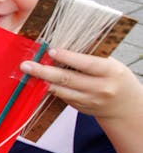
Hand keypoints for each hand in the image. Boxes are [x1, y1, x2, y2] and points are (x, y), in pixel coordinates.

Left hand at [20, 48, 142, 119]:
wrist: (125, 106)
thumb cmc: (115, 77)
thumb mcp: (110, 64)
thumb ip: (91, 57)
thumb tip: (63, 44)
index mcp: (110, 72)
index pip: (87, 64)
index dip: (68, 57)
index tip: (51, 51)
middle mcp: (100, 88)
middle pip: (68, 79)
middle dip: (44, 71)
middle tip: (26, 65)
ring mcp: (90, 100)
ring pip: (61, 90)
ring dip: (42, 81)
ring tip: (27, 73)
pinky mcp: (80, 107)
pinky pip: (62, 96)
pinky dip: (49, 88)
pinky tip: (38, 81)